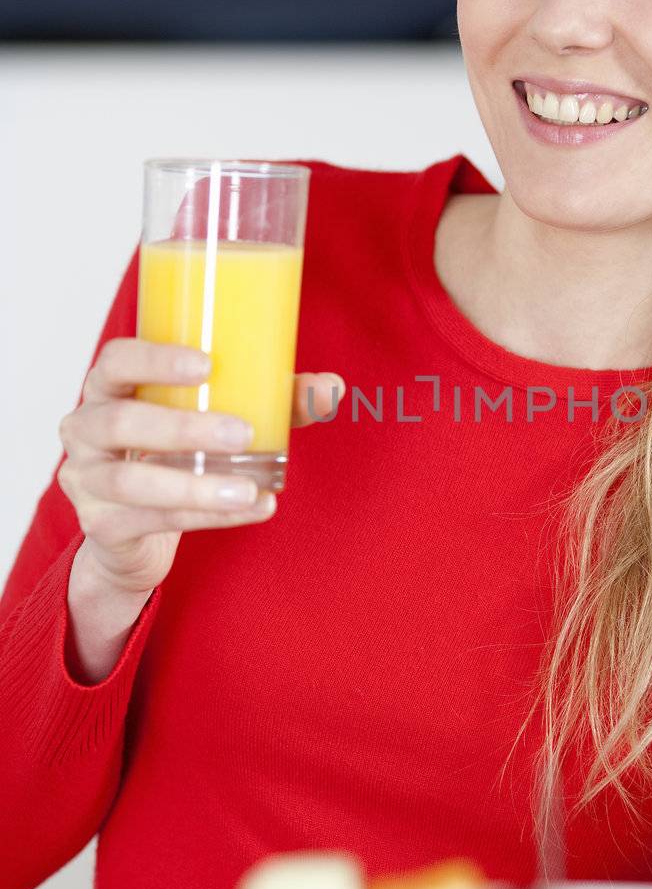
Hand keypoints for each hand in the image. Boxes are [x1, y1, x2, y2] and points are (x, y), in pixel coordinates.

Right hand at [57, 336, 344, 594]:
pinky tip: (251, 509)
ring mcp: (86, 480)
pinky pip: (152, 521)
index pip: (116, 360)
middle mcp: (84, 429)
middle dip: (183, 428)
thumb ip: (274, 401)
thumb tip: (332, 387)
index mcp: (109, 388)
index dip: (155, 359)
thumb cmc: (178, 451)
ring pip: (132, 480)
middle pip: (121, 422)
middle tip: (241, 433)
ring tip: (249, 489)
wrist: (136, 529)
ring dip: (196, 485)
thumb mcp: (222, 418)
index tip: (206, 364)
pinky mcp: (101, 525)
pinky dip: (207, 516)